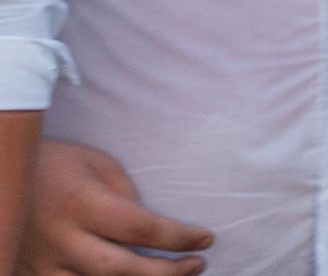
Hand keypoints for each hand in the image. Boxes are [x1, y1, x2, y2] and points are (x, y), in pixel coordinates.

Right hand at [26, 139, 209, 274]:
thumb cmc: (57, 163)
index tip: (206, 238)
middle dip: (165, 273)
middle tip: (197, 265)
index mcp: (81, 204)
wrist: (4, 176)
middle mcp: (60, 239)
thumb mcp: (98, 164)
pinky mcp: (28, 274)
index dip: (178, 238)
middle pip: (119, 270)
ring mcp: (40, 263)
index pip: (140, 228)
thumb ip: (125, 196)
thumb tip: (149, 230)